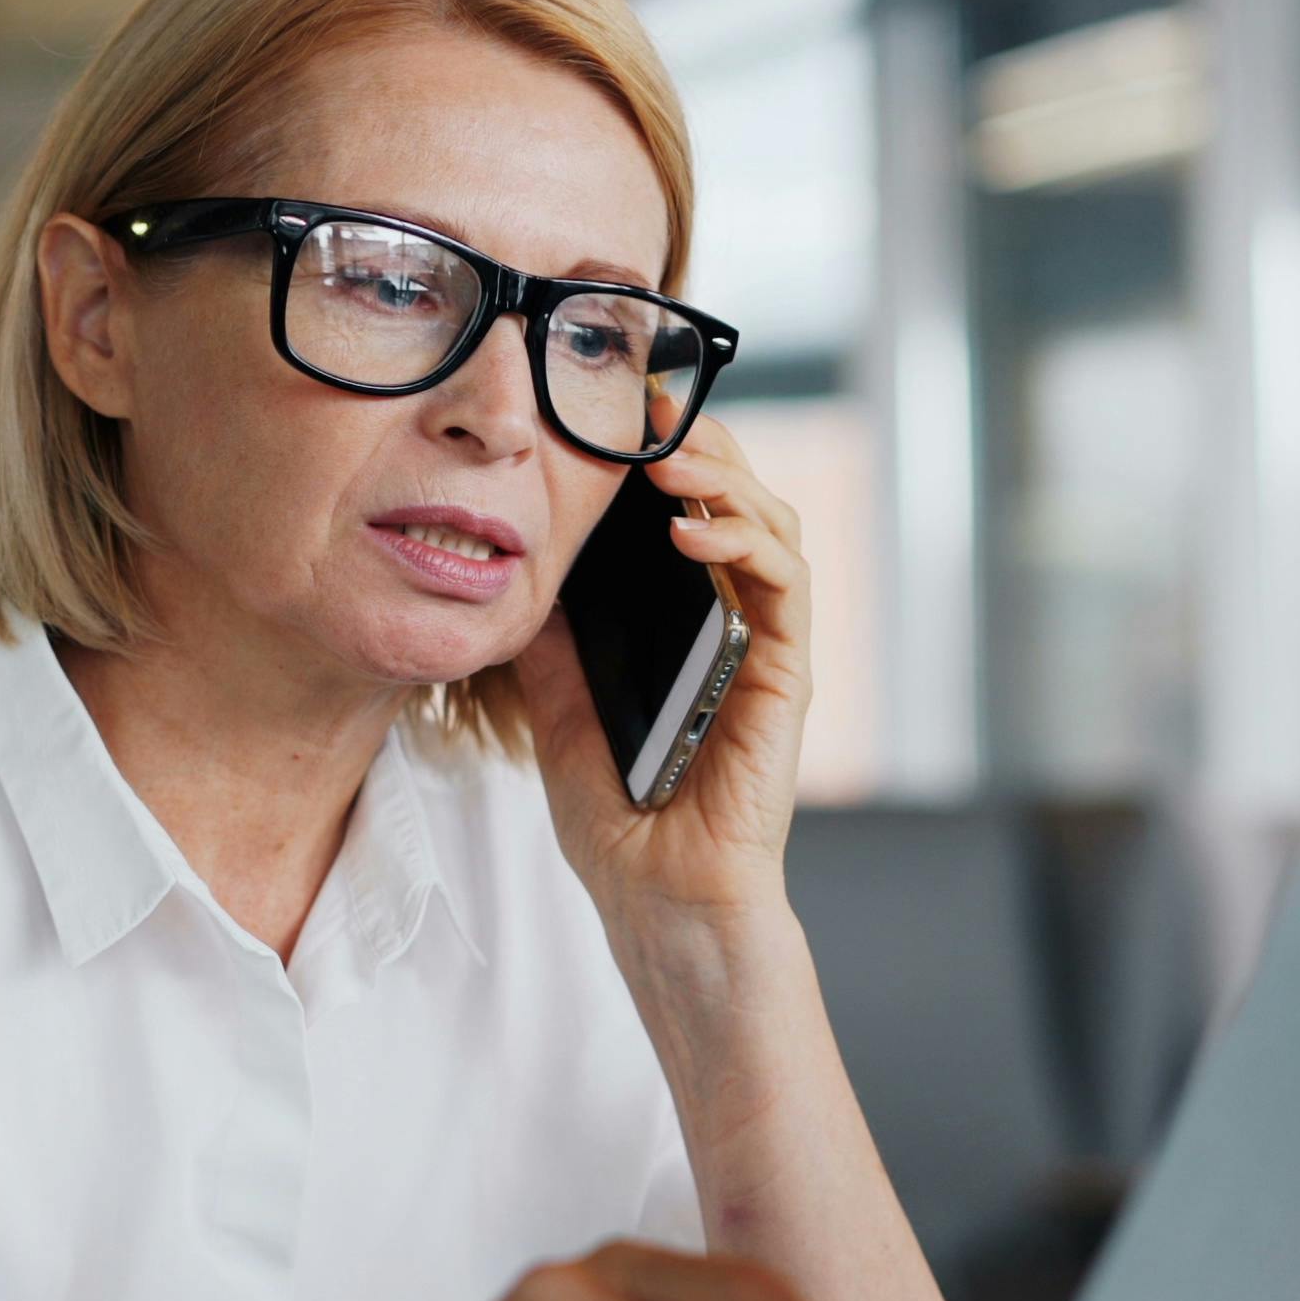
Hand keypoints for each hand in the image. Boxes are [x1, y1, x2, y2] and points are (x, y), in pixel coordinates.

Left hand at [516, 419, 810, 926]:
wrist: (656, 901)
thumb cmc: (619, 820)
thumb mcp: (556, 709)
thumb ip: (548, 643)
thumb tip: (514, 569)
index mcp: (689, 622)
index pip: (689, 511)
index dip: (664, 452)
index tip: (615, 409)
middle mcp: (737, 622)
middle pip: (739, 498)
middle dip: (699, 440)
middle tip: (646, 400)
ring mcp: (766, 645)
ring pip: (772, 524)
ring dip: (724, 477)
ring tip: (664, 455)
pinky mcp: (785, 675)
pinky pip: (784, 587)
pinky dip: (743, 545)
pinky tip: (689, 532)